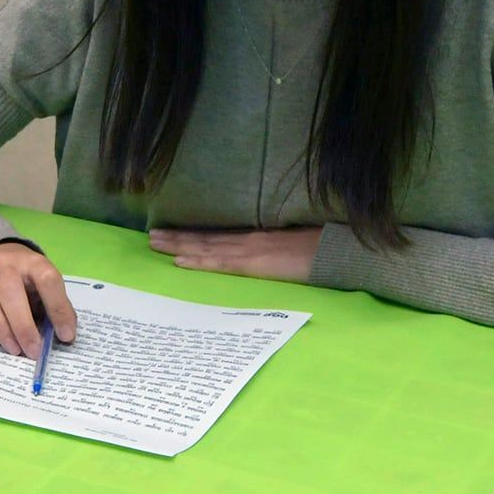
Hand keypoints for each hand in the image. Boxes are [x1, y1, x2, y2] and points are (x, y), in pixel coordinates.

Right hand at [0, 243, 77, 359]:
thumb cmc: (25, 277)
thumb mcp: (45, 284)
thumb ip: (57, 306)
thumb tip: (66, 336)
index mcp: (33, 262)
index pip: (48, 280)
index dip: (58, 309)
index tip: (65, 335)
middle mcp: (5, 265)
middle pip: (10, 292)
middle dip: (23, 326)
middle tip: (33, 351)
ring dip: (0, 328)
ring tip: (14, 349)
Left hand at [149, 227, 323, 282]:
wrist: (343, 248)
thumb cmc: (326, 245)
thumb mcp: (296, 242)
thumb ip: (278, 245)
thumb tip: (270, 251)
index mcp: (260, 234)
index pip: (219, 234)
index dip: (195, 232)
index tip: (172, 229)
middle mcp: (250, 238)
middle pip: (206, 237)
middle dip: (177, 236)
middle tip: (150, 235)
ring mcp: (252, 249)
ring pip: (207, 247)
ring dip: (179, 245)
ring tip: (154, 243)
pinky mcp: (256, 263)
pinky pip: (222, 263)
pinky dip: (199, 261)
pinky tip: (179, 262)